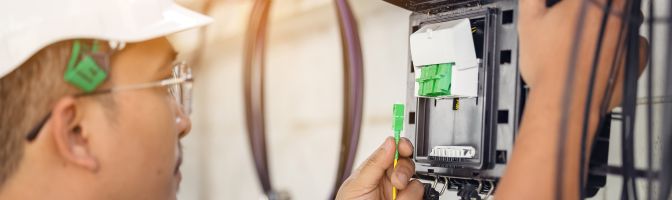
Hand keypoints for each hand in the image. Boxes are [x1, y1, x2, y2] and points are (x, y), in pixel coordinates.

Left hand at [336, 137, 423, 199]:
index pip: (394, 151)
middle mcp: (389, 182)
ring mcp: (400, 196)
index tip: (404, 147)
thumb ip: (374, 163)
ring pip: (417, 184)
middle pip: (408, 165)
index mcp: (375, 171)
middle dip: (404, 171)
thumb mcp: (357, 185)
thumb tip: (389, 142)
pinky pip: (420, 198)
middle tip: (397, 181)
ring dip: (406, 193)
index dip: (402, 146)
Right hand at [497, 0, 648, 198]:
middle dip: (587, 13)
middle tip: (569, 26)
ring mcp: (629, 37)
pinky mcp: (637, 57)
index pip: (583, 0)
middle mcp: (615, 14)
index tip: (563, 9)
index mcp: (589, 1)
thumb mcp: (528, 20)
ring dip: (604, 28)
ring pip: (620, 21)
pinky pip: (635, 44)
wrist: (563, 104)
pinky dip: (621, 48)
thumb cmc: (548, 69)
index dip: (569, 5)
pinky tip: (599, 57)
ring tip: (580, 46)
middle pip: (605, 5)